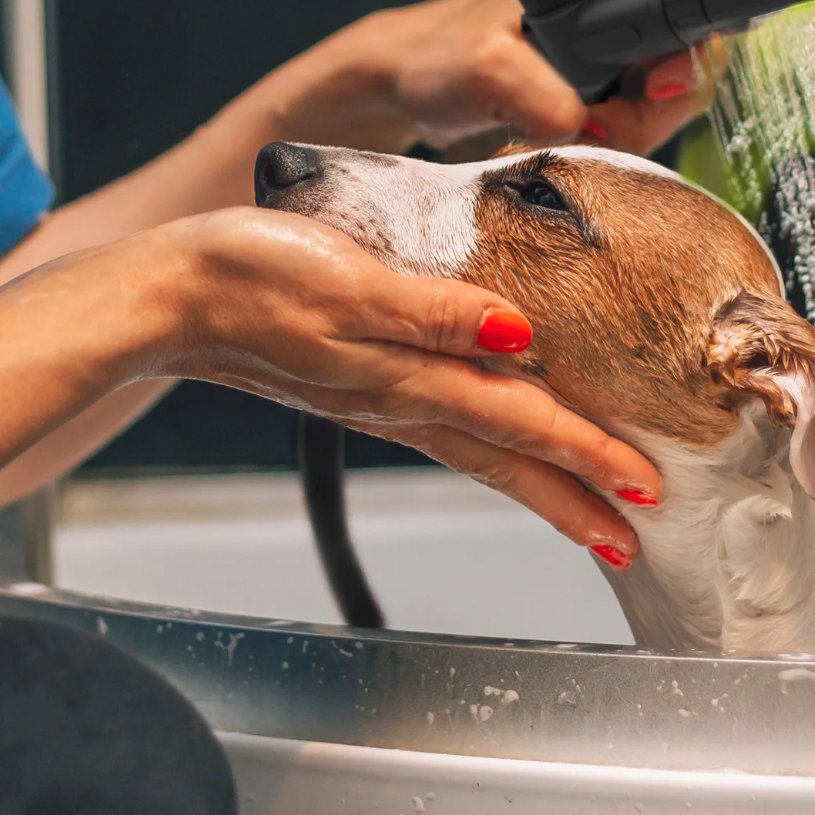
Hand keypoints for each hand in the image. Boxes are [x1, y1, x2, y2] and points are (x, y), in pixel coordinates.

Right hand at [159, 207, 660, 558]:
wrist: (172, 296)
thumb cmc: (250, 278)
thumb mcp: (349, 282)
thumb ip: (434, 313)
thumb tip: (516, 334)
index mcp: (408, 379)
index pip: (521, 425)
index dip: (586, 455)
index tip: (642, 489)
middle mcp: (403, 400)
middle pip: (508, 462)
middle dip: (576, 502)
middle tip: (633, 536)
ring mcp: (383, 398)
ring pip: (482, 453)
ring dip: (541, 485)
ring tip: (588, 512)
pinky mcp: (363, 380)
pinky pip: (449, 429)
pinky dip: (493, 446)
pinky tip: (502, 438)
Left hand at [244, 0, 710, 156]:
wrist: (400, 82)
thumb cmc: (438, 56)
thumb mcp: (490, 73)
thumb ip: (545, 99)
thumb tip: (584, 126)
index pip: (694, 24)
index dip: (687, 71)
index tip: (652, 98)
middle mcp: (618, 12)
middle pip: (686, 79)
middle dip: (645, 118)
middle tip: (591, 127)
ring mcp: (609, 55)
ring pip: (660, 111)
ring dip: (619, 138)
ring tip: (564, 131)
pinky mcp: (595, 89)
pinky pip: (630, 128)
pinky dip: (601, 146)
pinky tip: (561, 139)